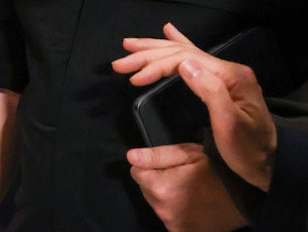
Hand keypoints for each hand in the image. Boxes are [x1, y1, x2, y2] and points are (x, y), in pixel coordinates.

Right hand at [112, 23, 276, 189]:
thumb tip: (184, 64)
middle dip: (147, 55)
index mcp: (229, 76)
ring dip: (154, 49)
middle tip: (118, 63)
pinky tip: (168, 30)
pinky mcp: (220, 82)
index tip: (132, 79)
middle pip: (180, 53)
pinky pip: (193, 56)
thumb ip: (210, 91)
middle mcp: (227, 69)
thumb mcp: (230, 125)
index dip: (155, 66)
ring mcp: (224, 74)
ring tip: (129, 44)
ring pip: (183, 53)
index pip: (184, 60)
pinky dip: (178, 42)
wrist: (270, 164)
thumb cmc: (248, 150)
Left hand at [127, 143, 247, 230]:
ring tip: (190, 189)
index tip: (168, 165)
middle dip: (157, 181)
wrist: (248, 197)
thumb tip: (130, 156)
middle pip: (146, 190)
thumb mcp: (188, 154)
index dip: (150, 166)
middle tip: (182, 176)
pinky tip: (194, 204)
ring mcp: (174, 225)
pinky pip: (170, 218)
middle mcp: (163, 210)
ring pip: (157, 204)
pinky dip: (177, 211)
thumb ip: (156, 156)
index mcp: (161, 188)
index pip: (136, 173)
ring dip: (167, 196)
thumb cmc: (218, 170)